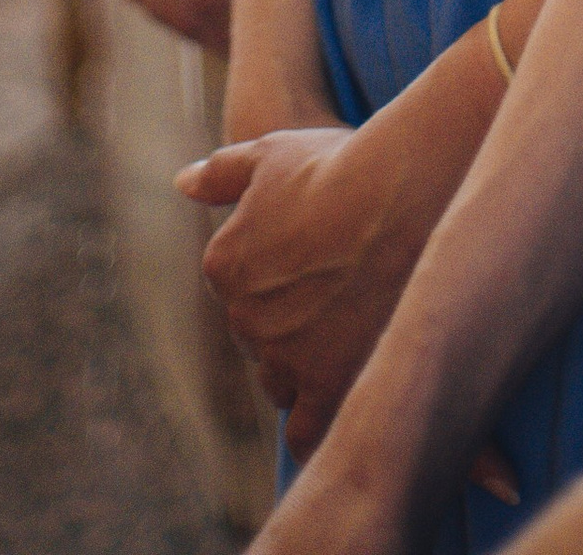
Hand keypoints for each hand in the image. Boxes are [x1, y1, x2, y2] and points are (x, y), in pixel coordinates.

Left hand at [180, 22, 515, 461]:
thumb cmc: (339, 166)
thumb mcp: (273, 153)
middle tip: (340, 294)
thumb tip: (181, 182)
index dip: (280, 273)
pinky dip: (315, 422)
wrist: (400, 196)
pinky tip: (341, 397)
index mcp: (225, 266)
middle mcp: (246, 318)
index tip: (317, 256)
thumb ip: (222, 173)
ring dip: (304, 370)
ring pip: (282, 381)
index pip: (240, 287)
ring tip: (351, 336)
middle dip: (292, 322)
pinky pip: (305, 428)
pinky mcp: (325, 388)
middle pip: (262, 336)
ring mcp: (286, 358)